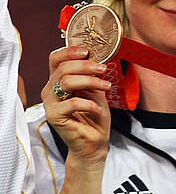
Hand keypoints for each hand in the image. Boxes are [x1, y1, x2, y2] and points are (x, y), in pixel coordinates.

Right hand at [43, 46, 110, 166]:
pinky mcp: (54, 117)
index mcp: (58, 81)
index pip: (55, 59)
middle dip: (85, 66)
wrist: (94, 142)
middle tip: (103, 69)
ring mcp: (50, 104)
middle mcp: (50, 90)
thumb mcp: (96, 92)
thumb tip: (98, 60)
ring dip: (89, 81)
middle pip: (62, 69)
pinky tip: (98, 109)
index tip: (88, 51)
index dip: (70, 52)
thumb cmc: (94, 117)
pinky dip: (89, 104)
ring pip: (66, 82)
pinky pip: (71, 103)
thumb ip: (92, 77)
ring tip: (106, 86)